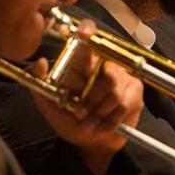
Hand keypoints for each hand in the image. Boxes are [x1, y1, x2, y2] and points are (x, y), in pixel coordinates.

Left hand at [30, 19, 143, 174]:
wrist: (91, 143)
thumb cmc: (71, 122)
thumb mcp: (49, 104)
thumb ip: (40, 83)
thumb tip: (40, 62)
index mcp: (84, 62)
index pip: (90, 38)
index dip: (89, 31)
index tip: (83, 33)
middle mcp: (106, 64)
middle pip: (107, 72)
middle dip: (91, 98)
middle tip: (78, 113)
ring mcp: (123, 77)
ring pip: (114, 90)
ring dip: (99, 112)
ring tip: (88, 124)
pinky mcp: (135, 92)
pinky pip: (125, 103)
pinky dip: (110, 119)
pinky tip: (101, 127)